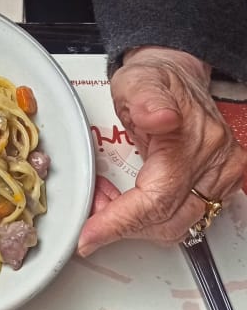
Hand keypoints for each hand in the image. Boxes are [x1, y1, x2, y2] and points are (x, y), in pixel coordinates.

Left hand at [77, 46, 246, 256]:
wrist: (175, 74)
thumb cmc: (155, 77)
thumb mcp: (138, 80)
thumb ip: (146, 98)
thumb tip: (159, 118)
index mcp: (194, 139)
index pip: (157, 198)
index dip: (120, 222)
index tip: (89, 236)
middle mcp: (214, 162)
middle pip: (167, 219)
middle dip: (122, 223)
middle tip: (91, 208)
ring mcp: (219, 175)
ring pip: (176, 224)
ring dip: (135, 222)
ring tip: (105, 199)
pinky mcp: (215, 183)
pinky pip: (182, 215)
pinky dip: (149, 216)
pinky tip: (126, 200)